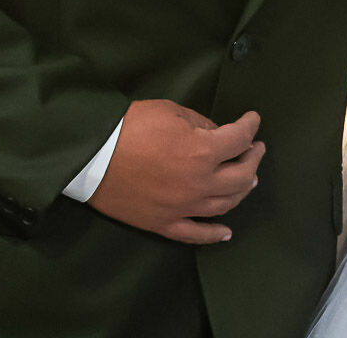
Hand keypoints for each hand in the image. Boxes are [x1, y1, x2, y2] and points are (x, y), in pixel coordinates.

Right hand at [87, 101, 263, 244]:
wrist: (91, 155)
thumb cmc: (131, 126)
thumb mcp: (171, 111)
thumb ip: (200, 123)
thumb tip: (216, 134)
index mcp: (203, 152)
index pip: (239, 139)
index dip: (250, 126)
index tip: (253, 120)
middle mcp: (200, 183)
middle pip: (241, 176)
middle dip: (253, 158)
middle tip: (255, 149)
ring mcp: (183, 208)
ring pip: (225, 205)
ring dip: (242, 191)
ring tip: (249, 180)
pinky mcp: (164, 224)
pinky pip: (195, 234)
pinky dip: (214, 234)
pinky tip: (226, 231)